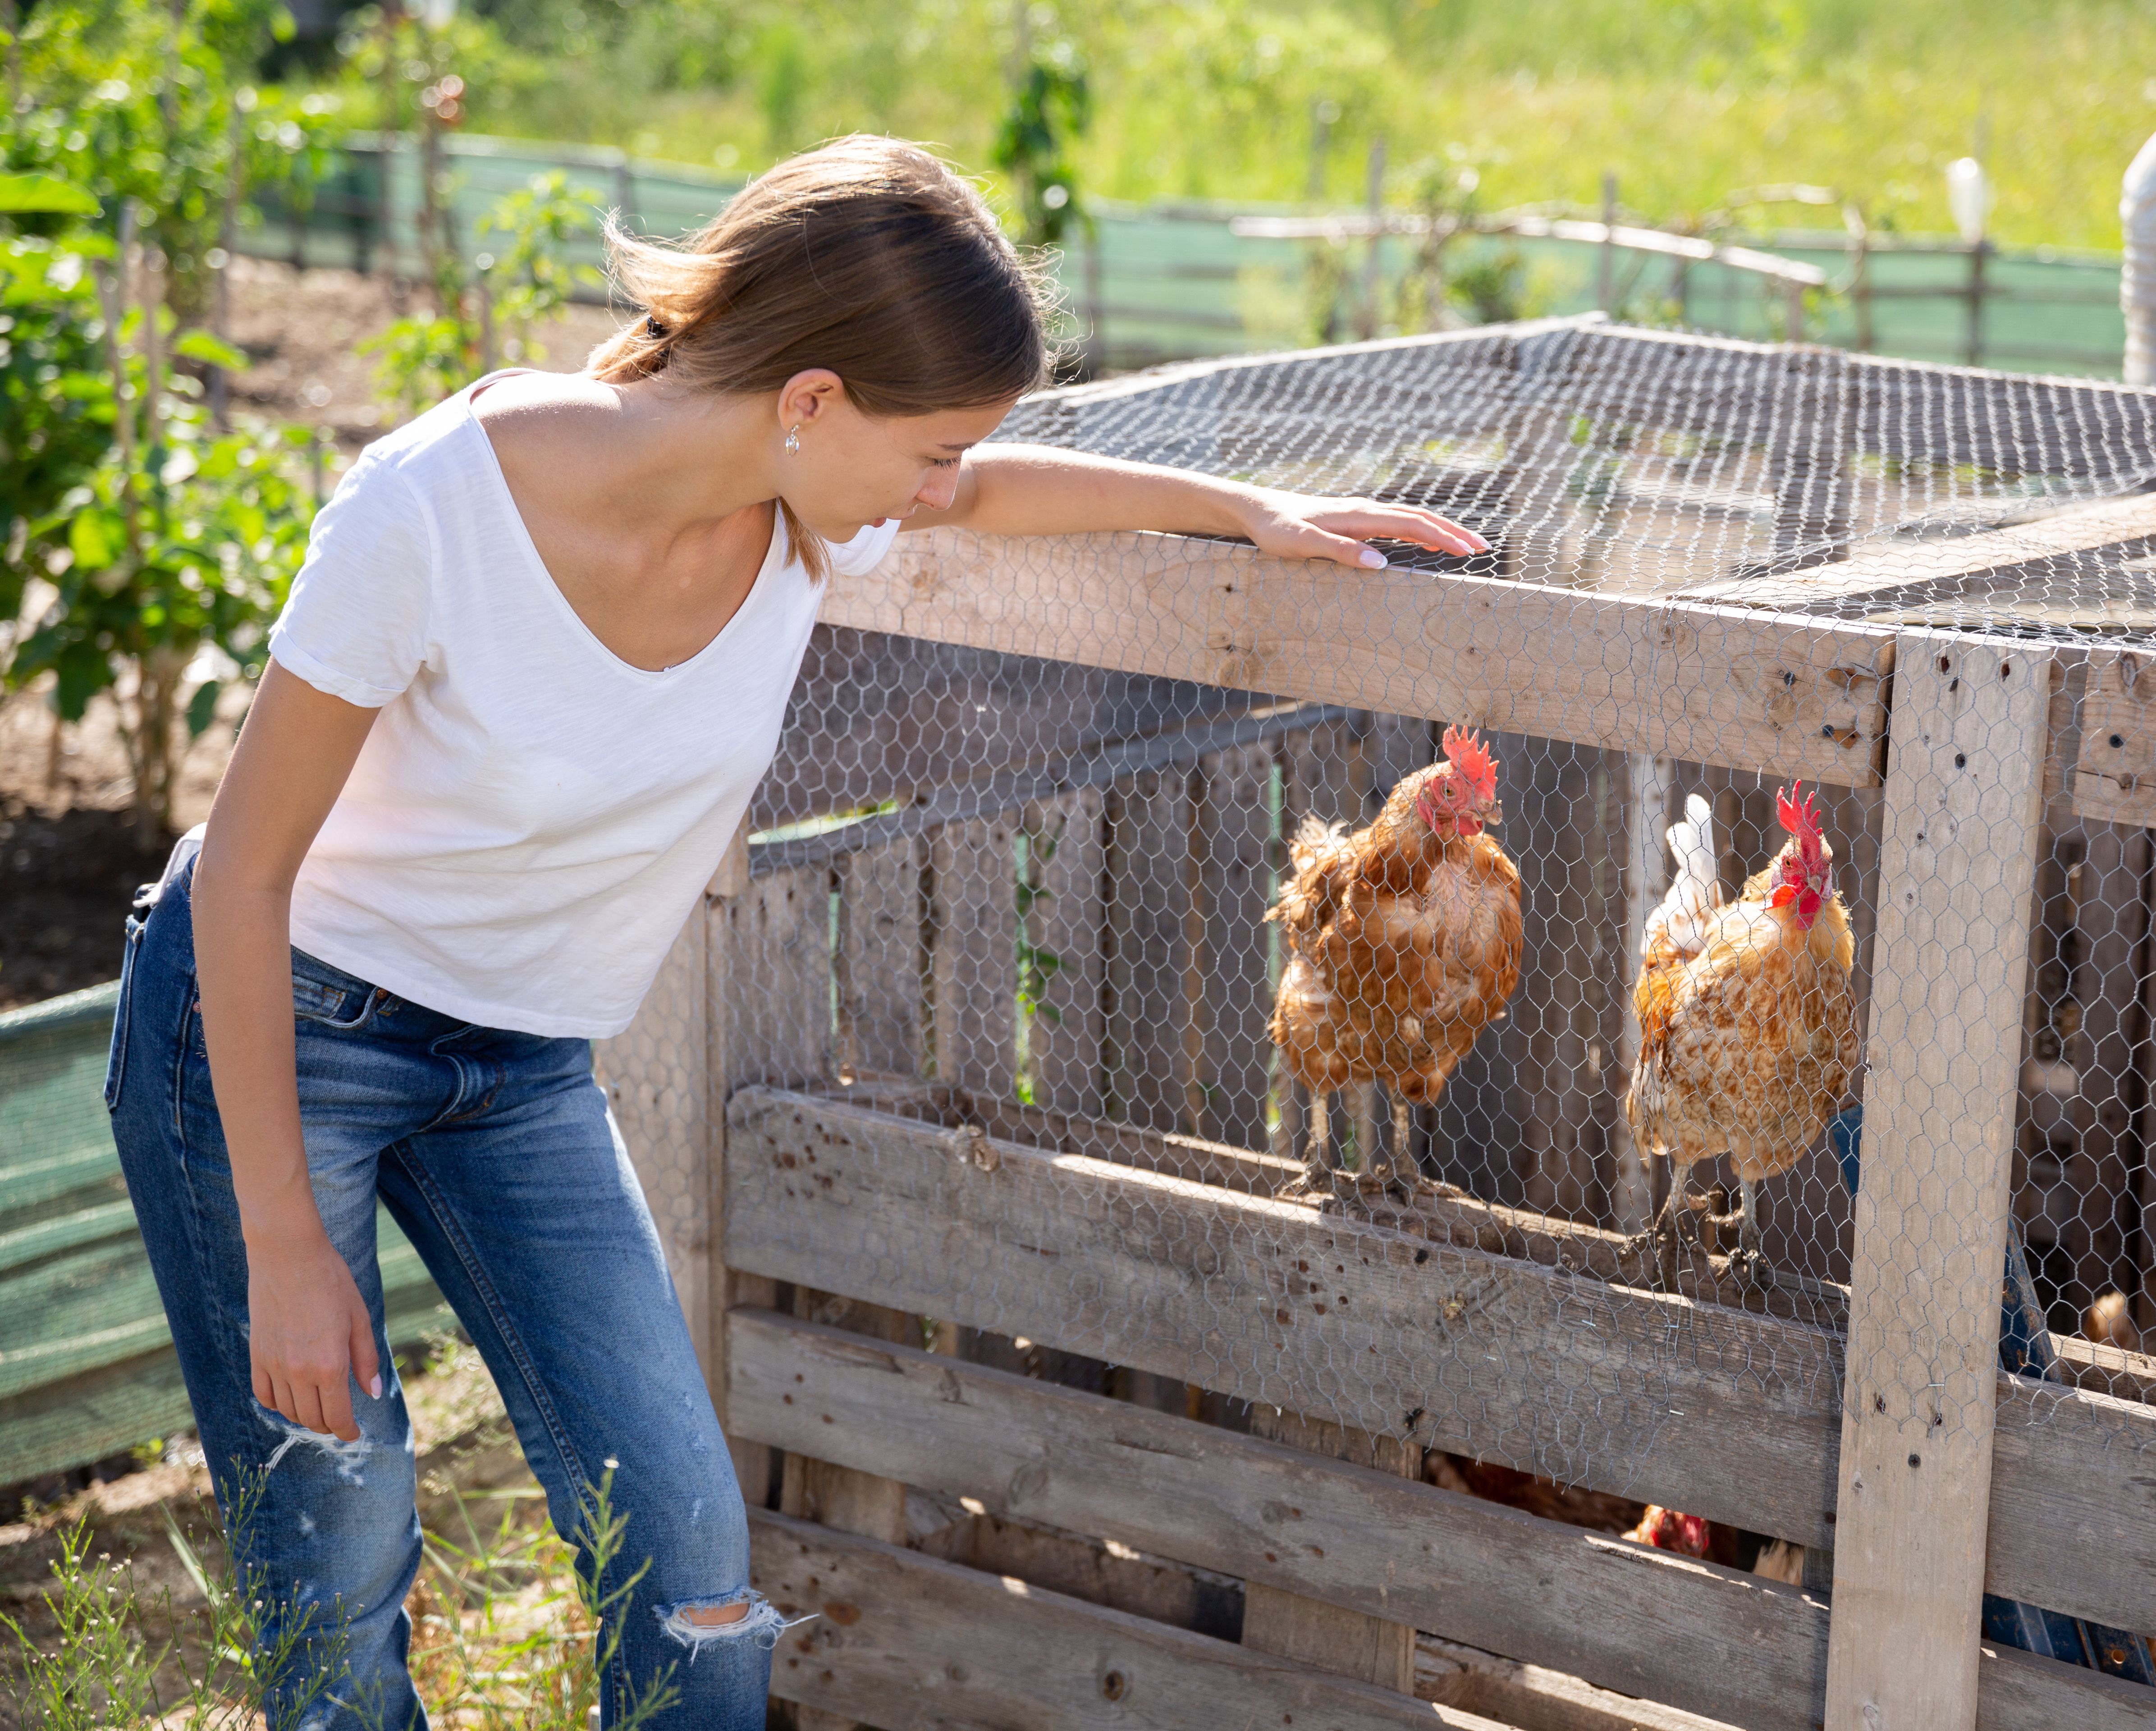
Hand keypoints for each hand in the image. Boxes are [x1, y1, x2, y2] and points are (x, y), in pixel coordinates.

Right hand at [246, 1230, 379, 1441]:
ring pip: (288, 1410)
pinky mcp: (257, 1355)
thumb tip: (373, 1393)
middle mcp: (298, 1371)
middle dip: (329, 1425)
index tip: (354, 1434)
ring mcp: (274, 1365)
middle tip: (340, 1420)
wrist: (288, 1256)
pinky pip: (264, 1394)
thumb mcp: (360, 1319)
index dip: (347, 1431)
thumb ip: (366, 1360)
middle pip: (312, 1418)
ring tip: (319, 1408)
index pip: (337, 1415)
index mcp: (329, 1364)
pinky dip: (278, 1403)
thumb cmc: (331, 1282)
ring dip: (305, 1416)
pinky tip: (291, 1396)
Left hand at [1233, 491, 1490, 568]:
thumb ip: (1341, 552)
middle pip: (1419, 517)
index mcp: (1359, 515)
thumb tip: (1380, 564)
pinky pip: (1395, 522)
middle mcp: (1365, 510)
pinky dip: (1418, 530)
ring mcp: (1361, 513)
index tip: (1469, 551)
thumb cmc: (1276, 530)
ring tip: (1465, 545)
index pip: (1412, 524)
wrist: (1256, 509)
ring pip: (1410, 518)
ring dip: (1439, 530)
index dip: (1443, 537)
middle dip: (1453, 532)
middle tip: (1482, 549)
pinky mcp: (1354, 519)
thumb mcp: (1303, 544)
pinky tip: (1425, 542)